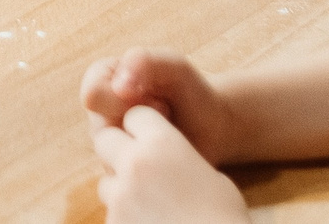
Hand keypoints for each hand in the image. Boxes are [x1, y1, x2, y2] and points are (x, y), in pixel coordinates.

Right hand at [80, 47, 247, 164]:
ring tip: (167, 134)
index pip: (93, 95)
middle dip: (139, 126)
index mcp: (101, 79)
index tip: (156, 98)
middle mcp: (99, 112)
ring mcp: (108, 142)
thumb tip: (118, 86)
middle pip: (100, 128)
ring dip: (146, 147)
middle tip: (166, 117)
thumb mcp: (174, 67)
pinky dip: (150, 167)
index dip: (125, 101)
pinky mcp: (121, 169)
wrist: (209, 125)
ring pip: (110, 156)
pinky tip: (167, 154)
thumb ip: (146, 62)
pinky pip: (125, 177)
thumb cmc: (191, 91)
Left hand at [90, 105, 249, 223]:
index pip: (135, 115)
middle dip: (118, 149)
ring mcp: (120, 196)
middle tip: (138, 168)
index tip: (151, 139)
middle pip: (106, 139)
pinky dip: (126, 216)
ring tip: (149, 204)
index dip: (143, 126)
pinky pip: (112, 212)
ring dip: (121, 189)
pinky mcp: (114, 222)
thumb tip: (167, 159)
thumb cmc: (223, 215)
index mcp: (162, 142)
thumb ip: (179, 157)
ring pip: (106, 182)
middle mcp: (134, 163)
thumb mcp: (209, 174)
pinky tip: (149, 221)